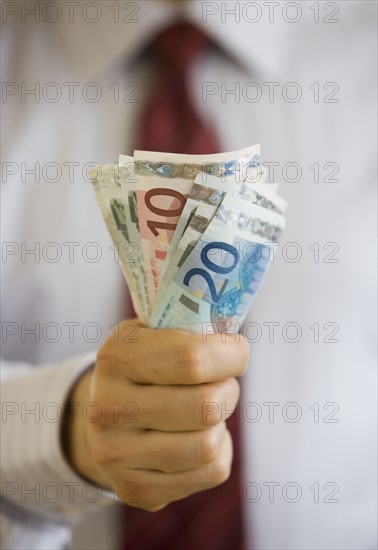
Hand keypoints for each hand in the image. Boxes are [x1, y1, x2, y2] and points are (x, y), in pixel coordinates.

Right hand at [63, 320, 248, 510]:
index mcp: (116, 357)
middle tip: (223, 383)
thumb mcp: (154, 333)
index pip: (192, 359)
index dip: (231, 355)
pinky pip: (210, 472)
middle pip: (205, 406)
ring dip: (222, 423)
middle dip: (228, 390)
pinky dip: (219, 450)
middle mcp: (108, 408)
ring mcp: (116, 454)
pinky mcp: (134, 488)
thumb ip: (190, 327)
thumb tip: (235, 334)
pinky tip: (201, 436)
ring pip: (208, 445)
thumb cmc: (145, 366)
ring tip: (210, 409)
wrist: (104, 414)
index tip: (237, 351)